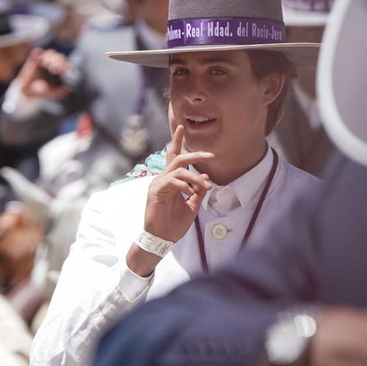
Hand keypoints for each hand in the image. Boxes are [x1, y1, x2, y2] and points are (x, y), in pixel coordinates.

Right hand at [14, 48, 71, 99]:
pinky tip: (38, 60)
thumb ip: (60, 92)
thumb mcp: (52, 93)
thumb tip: (67, 88)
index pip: (65, 63)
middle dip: (57, 61)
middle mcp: (52, 63)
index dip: (65, 65)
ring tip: (45, 65)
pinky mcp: (33, 59)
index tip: (62, 71)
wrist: (27, 92)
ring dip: (49, 58)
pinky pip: (37, 52)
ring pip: (50, 53)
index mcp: (59, 70)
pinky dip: (38, 53)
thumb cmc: (41, 91)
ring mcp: (42, 60)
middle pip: (58, 56)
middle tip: (53, 69)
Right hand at [141, 125, 213, 244]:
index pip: (174, 157)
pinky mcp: (155, 192)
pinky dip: (183, 184)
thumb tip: (206, 177)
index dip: (177, 142)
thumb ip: (198, 191)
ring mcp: (157, 184)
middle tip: (211, 155)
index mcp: (171, 181)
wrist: (162, 238)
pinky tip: (190, 192)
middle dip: (195, 154)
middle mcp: (163, 179)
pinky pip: (171, 182)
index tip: (181, 127)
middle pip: (177, 158)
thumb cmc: (174, 223)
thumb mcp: (192, 206)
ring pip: (177, 169)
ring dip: (194, 176)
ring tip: (205, 187)